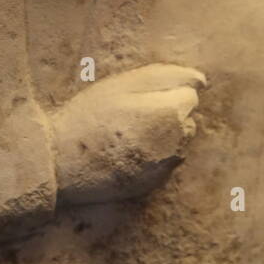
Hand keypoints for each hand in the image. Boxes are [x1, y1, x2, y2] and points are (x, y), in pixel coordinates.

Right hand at [50, 63, 205, 206]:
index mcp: (173, 114)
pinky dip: (151, 154)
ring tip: (125, 133)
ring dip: (161, 134)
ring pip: (176, 140)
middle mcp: (178, 144)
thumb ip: (167, 77)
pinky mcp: (154, 185)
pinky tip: (123, 152)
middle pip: (186, 118)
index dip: (162, 91)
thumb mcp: (124, 84)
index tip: (136, 96)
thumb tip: (202, 80)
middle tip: (128, 114)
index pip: (190, 93)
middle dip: (167, 112)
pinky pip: (163, 161)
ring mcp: (167, 168)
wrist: (60, 164)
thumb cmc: (90, 116)